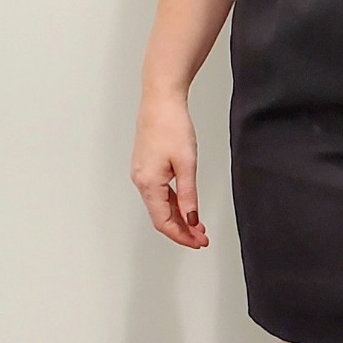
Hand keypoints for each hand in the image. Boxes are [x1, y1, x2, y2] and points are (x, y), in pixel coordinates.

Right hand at [131, 95, 208, 248]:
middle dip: (182, 229)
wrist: (160, 100)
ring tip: (198, 225)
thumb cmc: (171, 125)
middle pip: (161, 216)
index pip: (164, 222)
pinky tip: (186, 206)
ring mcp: (142, 174)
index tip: (198, 242)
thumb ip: (189, 195)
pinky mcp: (146, 166)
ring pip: (160, 205)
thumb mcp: (187, 164)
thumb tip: (191, 219)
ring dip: (179, 217)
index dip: (181, 236)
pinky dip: (173, 203)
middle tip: (201, 237)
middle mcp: (141, 181)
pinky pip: (159, 193)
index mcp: (148, 184)